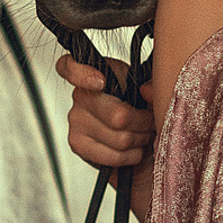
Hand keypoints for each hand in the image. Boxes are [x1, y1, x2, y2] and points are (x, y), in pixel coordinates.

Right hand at [57, 53, 153, 169]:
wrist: (135, 134)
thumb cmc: (140, 105)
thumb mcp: (150, 87)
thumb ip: (153, 83)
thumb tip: (146, 91)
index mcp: (96, 72)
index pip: (69, 66)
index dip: (81, 74)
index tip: (100, 82)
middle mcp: (80, 95)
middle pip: (119, 117)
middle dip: (144, 124)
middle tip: (150, 122)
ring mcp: (76, 121)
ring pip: (121, 140)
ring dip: (140, 140)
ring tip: (143, 135)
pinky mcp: (78, 144)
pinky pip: (113, 156)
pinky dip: (131, 156)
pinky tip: (134, 149)